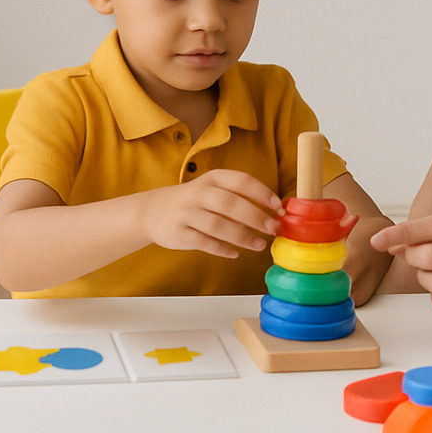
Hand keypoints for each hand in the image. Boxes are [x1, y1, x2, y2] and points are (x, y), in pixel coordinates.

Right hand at [141, 169, 283, 258]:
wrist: (152, 211)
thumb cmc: (193, 201)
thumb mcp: (212, 190)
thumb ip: (238, 198)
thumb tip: (273, 214)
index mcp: (212, 178)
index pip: (241, 181)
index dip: (262, 193)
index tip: (278, 207)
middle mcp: (199, 193)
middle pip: (231, 204)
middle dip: (256, 217)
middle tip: (274, 229)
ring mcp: (187, 213)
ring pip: (218, 225)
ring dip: (242, 236)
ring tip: (260, 245)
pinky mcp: (179, 233)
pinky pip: (204, 243)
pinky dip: (222, 249)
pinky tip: (235, 253)